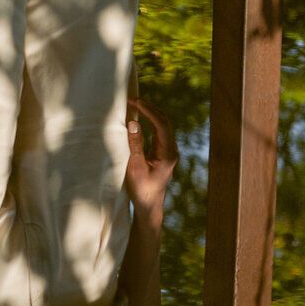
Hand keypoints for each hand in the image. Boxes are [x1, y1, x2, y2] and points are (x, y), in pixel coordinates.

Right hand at [123, 96, 177, 215]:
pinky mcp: (163, 153)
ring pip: (162, 125)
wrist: (149, 205)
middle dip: (150, 108)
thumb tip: (133, 122)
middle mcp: (172, 150)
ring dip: (150, 113)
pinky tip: (139, 117)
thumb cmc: (141, 189)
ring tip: (135, 105)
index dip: (148, 110)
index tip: (135, 102)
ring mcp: (168, 151)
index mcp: (168, 153)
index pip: (161, 124)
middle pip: (164, 121)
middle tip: (133, 99)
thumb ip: (135, 144)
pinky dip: (149, 122)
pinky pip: (158, 132)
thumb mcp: (135, 167)